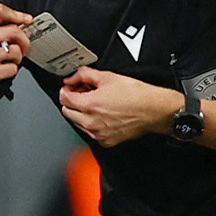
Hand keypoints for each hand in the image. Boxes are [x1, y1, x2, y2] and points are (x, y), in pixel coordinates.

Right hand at [0, 3, 34, 106]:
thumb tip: (20, 24)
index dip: (17, 14)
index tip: (27, 20)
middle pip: (13, 31)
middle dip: (25, 41)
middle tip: (24, 48)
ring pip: (15, 51)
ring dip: (18, 58)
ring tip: (10, 61)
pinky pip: (12, 68)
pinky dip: (12, 71)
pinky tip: (5, 71)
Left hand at [57, 68, 181, 147]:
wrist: (152, 110)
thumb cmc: (135, 95)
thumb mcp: (108, 76)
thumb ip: (84, 75)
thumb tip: (72, 78)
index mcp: (89, 105)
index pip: (64, 98)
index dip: (67, 89)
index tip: (71, 87)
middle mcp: (91, 122)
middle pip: (67, 112)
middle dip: (72, 101)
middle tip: (84, 94)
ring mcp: (97, 134)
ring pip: (77, 123)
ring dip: (81, 113)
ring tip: (96, 104)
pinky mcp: (105, 141)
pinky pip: (90, 133)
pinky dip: (92, 124)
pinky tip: (103, 114)